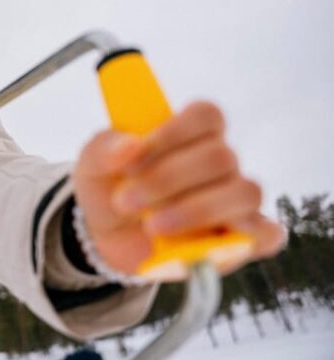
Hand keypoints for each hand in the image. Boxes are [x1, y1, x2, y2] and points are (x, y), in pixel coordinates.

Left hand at [72, 101, 285, 277]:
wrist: (107, 234)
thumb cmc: (110, 186)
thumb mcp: (93, 163)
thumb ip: (106, 148)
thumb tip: (131, 147)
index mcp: (189, 134)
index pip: (206, 115)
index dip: (173, 134)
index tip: (133, 160)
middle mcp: (220, 163)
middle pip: (220, 156)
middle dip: (167, 180)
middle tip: (124, 200)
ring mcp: (234, 201)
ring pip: (244, 192)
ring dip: (194, 210)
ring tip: (151, 226)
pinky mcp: (242, 240)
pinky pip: (267, 235)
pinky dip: (247, 239)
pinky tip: (207, 244)